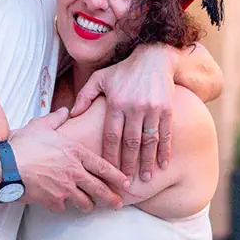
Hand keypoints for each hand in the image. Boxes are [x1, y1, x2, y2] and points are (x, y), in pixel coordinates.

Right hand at [9, 109, 129, 213]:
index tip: (126, 182)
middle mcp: (74, 172)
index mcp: (75, 152)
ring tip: (90, 207)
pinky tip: (60, 206)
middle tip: (117, 204)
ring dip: (88, 206)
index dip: (116, 176)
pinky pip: (62, 208)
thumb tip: (65, 110)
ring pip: (84, 202)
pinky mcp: (52, 201)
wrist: (7, 167)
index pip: (103, 166)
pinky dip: (62, 207)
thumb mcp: (41, 126)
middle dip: (111, 198)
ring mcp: (64, 188)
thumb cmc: (24, 144)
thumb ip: (56, 118)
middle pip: (99, 189)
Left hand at [70, 44, 174, 179]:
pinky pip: (166, 134)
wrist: (154, 56)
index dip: (109, 155)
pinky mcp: (167, 109)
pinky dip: (165, 150)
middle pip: (130, 142)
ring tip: (146, 178)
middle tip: (126, 183)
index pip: (111, 135)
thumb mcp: (100, 77)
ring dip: (147, 161)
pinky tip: (163, 164)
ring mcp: (152, 109)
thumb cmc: (124, 70)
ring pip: (149, 141)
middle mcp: (134, 107)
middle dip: (128, 164)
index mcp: (116, 103)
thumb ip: (85, 96)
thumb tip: (71, 115)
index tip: (107, 171)